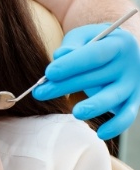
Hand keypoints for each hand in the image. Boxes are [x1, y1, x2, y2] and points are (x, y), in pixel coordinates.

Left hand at [33, 24, 139, 138]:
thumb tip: (59, 56)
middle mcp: (128, 63)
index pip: (94, 54)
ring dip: (94, 107)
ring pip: (113, 97)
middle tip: (40, 93)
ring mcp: (132, 83)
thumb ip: (72, 45)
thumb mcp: (84, 36)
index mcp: (117, 43)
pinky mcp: (134, 100)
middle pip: (96, 77)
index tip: (49, 73)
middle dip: (65, 86)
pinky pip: (127, 116)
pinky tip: (100, 133)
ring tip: (75, 112)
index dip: (71, 64)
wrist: (123, 52)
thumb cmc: (96, 43)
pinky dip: (116, 126)